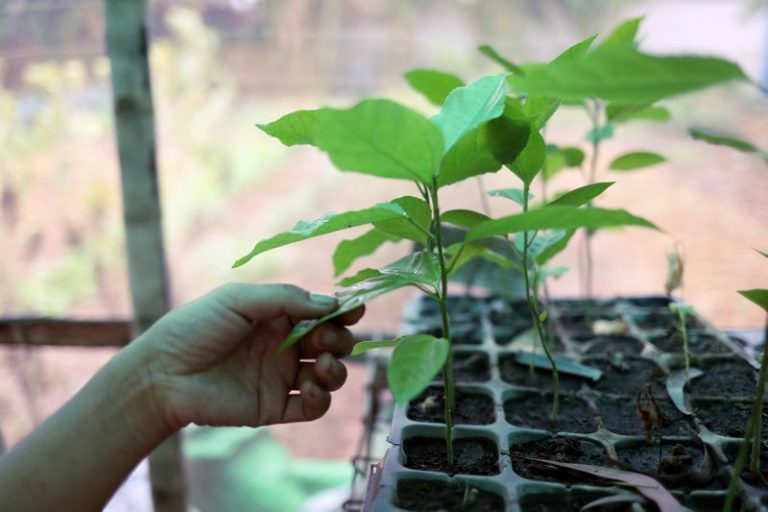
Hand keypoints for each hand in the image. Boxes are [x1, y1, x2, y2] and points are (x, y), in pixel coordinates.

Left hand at [130, 283, 363, 431]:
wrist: (163, 374)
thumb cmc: (195, 327)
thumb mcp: (239, 299)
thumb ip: (286, 299)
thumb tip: (330, 305)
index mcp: (279, 316)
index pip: (324, 313)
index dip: (344, 311)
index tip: (355, 309)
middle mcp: (285, 345)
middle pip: (333, 343)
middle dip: (339, 340)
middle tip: (321, 340)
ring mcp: (281, 377)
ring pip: (329, 375)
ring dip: (336, 370)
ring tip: (319, 365)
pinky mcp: (274, 407)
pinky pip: (311, 408)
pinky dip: (321, 399)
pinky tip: (310, 389)